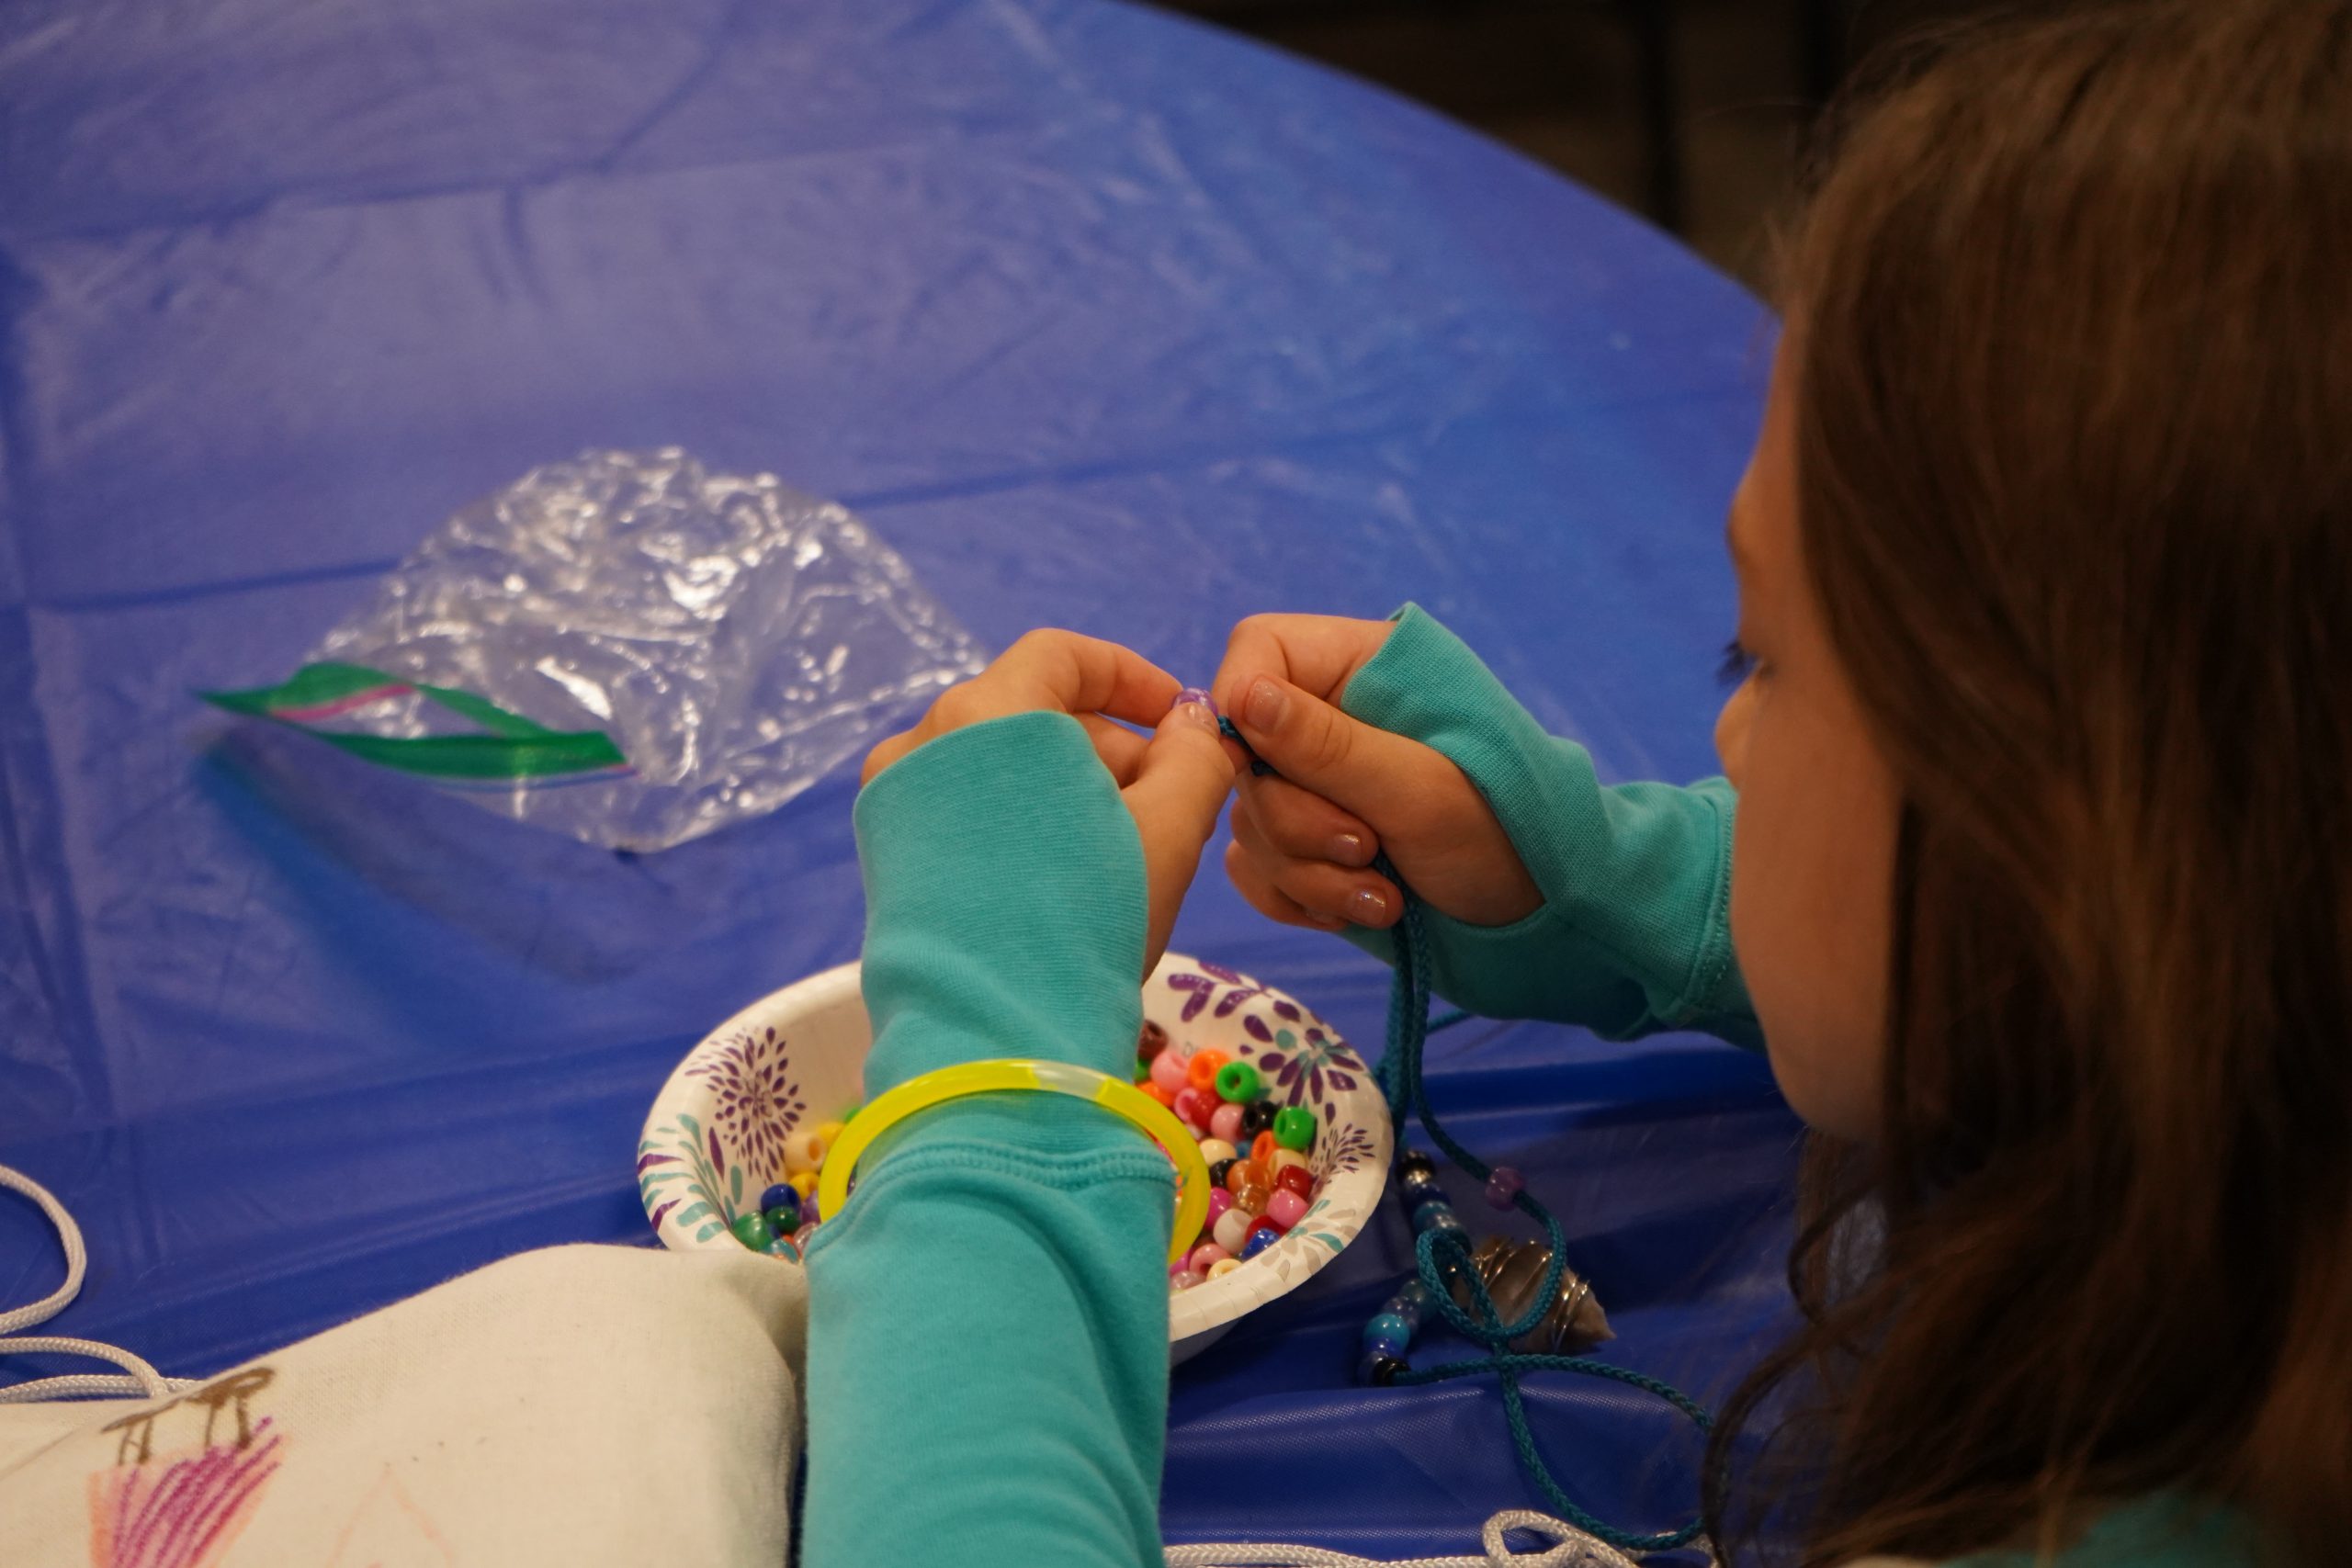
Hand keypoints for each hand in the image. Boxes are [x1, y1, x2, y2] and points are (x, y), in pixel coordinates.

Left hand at [863, 629, 1242, 973]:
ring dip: (1070, 787)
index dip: (1131, 676)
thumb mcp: (1168, 831)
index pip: (1061, 656)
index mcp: (982, 715)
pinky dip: (1023, 819)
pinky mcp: (889, 855)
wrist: (994, 1040)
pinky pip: (966, 807)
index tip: (1177, 717)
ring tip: (1127, 848)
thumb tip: (1191, 723)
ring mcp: (895, 800)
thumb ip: (1193, 756)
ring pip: (1000, 763)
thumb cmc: (1087, 924)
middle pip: (1031, 712)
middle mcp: (921, 742)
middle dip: (1109, 746)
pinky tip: (1070, 874)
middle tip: (1171, 801)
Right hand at [1211, 614, 1540, 931]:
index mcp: (1362, 667)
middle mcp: (1328, 718)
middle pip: (1246, 754)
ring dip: (1311, 872)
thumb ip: (1330, 746)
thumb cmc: (1501, 833)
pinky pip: (1256, 868)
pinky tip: (1363, 909)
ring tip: (1386, 894)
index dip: (1240, 704)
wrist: (1537, 918)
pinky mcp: (1305, 844)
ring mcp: (1313, 783)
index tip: (1252, 766)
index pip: (1259, 651)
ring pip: (1250, 821)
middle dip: (1299, 822)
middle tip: (1370, 849)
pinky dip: (1302, 899)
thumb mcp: (1419, 790)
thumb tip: (1244, 697)